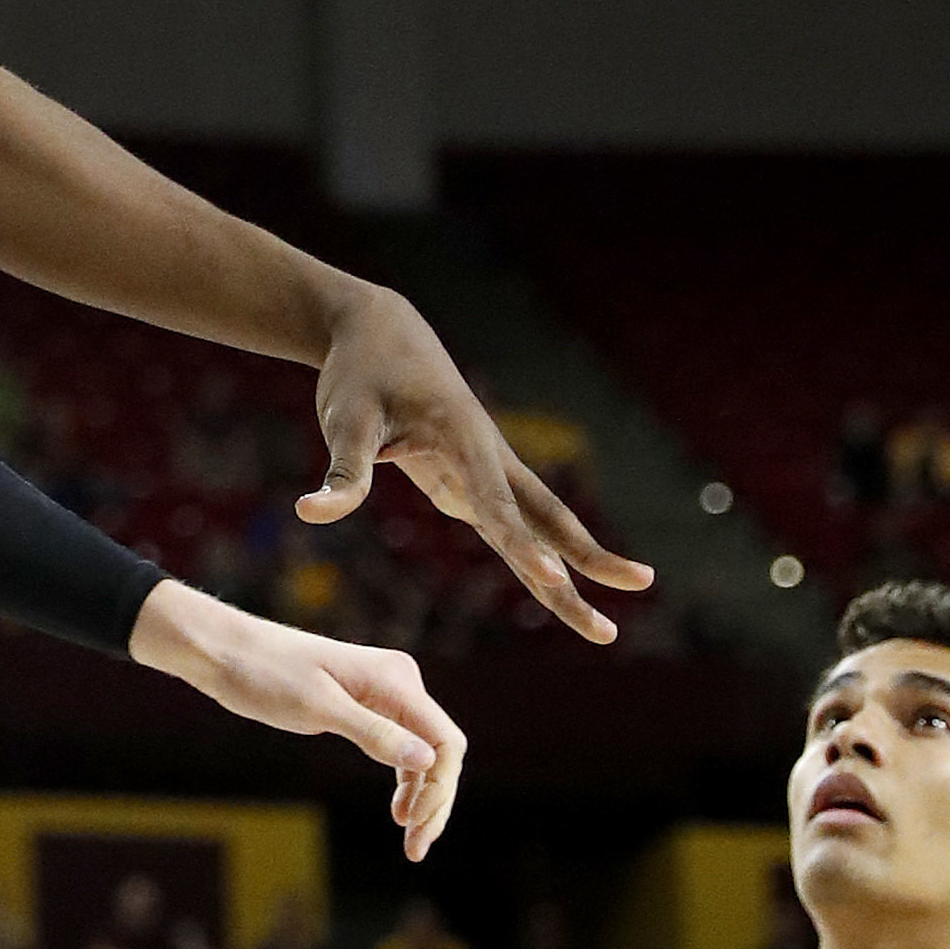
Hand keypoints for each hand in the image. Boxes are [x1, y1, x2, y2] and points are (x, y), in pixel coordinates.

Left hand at [131, 579, 469, 858]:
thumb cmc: (266, 674)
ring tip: (410, 839)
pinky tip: (398, 809)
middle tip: (415, 849)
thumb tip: (427, 760)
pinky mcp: (365, 702)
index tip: (414, 826)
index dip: (440, 790)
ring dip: (422, 795)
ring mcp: (384, 692)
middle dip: (435, 801)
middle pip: (440, 750)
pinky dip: (405, 778)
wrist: (227, 651)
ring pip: (423, 751)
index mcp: (395, 680)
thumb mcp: (318, 708)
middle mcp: (399, 682)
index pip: (445, 742)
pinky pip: (400, 744)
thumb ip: (373, 733)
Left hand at [303, 287, 654, 645]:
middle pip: (546, 517)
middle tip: (639, 591)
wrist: (380, 331)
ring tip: (610, 617)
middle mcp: (488, 456)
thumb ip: (341, 472)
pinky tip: (555, 585)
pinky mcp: (470, 480)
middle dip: (589, 559)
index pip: (495, 502)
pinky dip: (536, 556)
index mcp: (463, 438)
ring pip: (538, 525)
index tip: (553, 580)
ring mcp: (484, 470)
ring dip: (575, 566)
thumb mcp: (344, 418)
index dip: (522, 545)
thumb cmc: (361, 373)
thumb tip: (310, 514)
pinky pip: (511, 525)